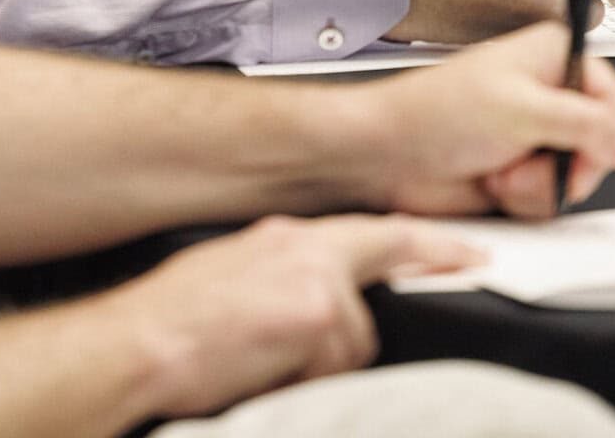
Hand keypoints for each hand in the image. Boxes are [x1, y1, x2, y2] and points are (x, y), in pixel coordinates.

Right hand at [112, 214, 479, 418]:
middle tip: (291, 346)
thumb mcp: (232, 272)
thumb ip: (284, 273)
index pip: (379, 234)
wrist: (143, 340)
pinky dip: (300, 380)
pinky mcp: (316, 317)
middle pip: (363, 305)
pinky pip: (332, 367)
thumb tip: (309, 297)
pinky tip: (260, 369)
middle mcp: (307, 248)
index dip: (432, 246)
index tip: (470, 254)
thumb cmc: (173, 317)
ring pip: (350, 343)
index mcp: (287, 235)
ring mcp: (316, 282)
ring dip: (312, 365)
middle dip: (335, 339)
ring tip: (257, 359)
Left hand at [368, 23, 614, 217]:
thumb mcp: (521, 110)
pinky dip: (525, 200)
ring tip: (501, 169)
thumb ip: (586, 125)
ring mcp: (536, 136)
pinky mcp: (522, 172)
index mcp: (554, 57)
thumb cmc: (435, 114)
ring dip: (539, 185)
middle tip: (529, 155)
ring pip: (578, 178)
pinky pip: (552, 200)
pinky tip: (494, 182)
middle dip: (565, 165)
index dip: (605, 132)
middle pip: (603, 148)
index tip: (581, 144)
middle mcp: (549, 95)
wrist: (389, 155)